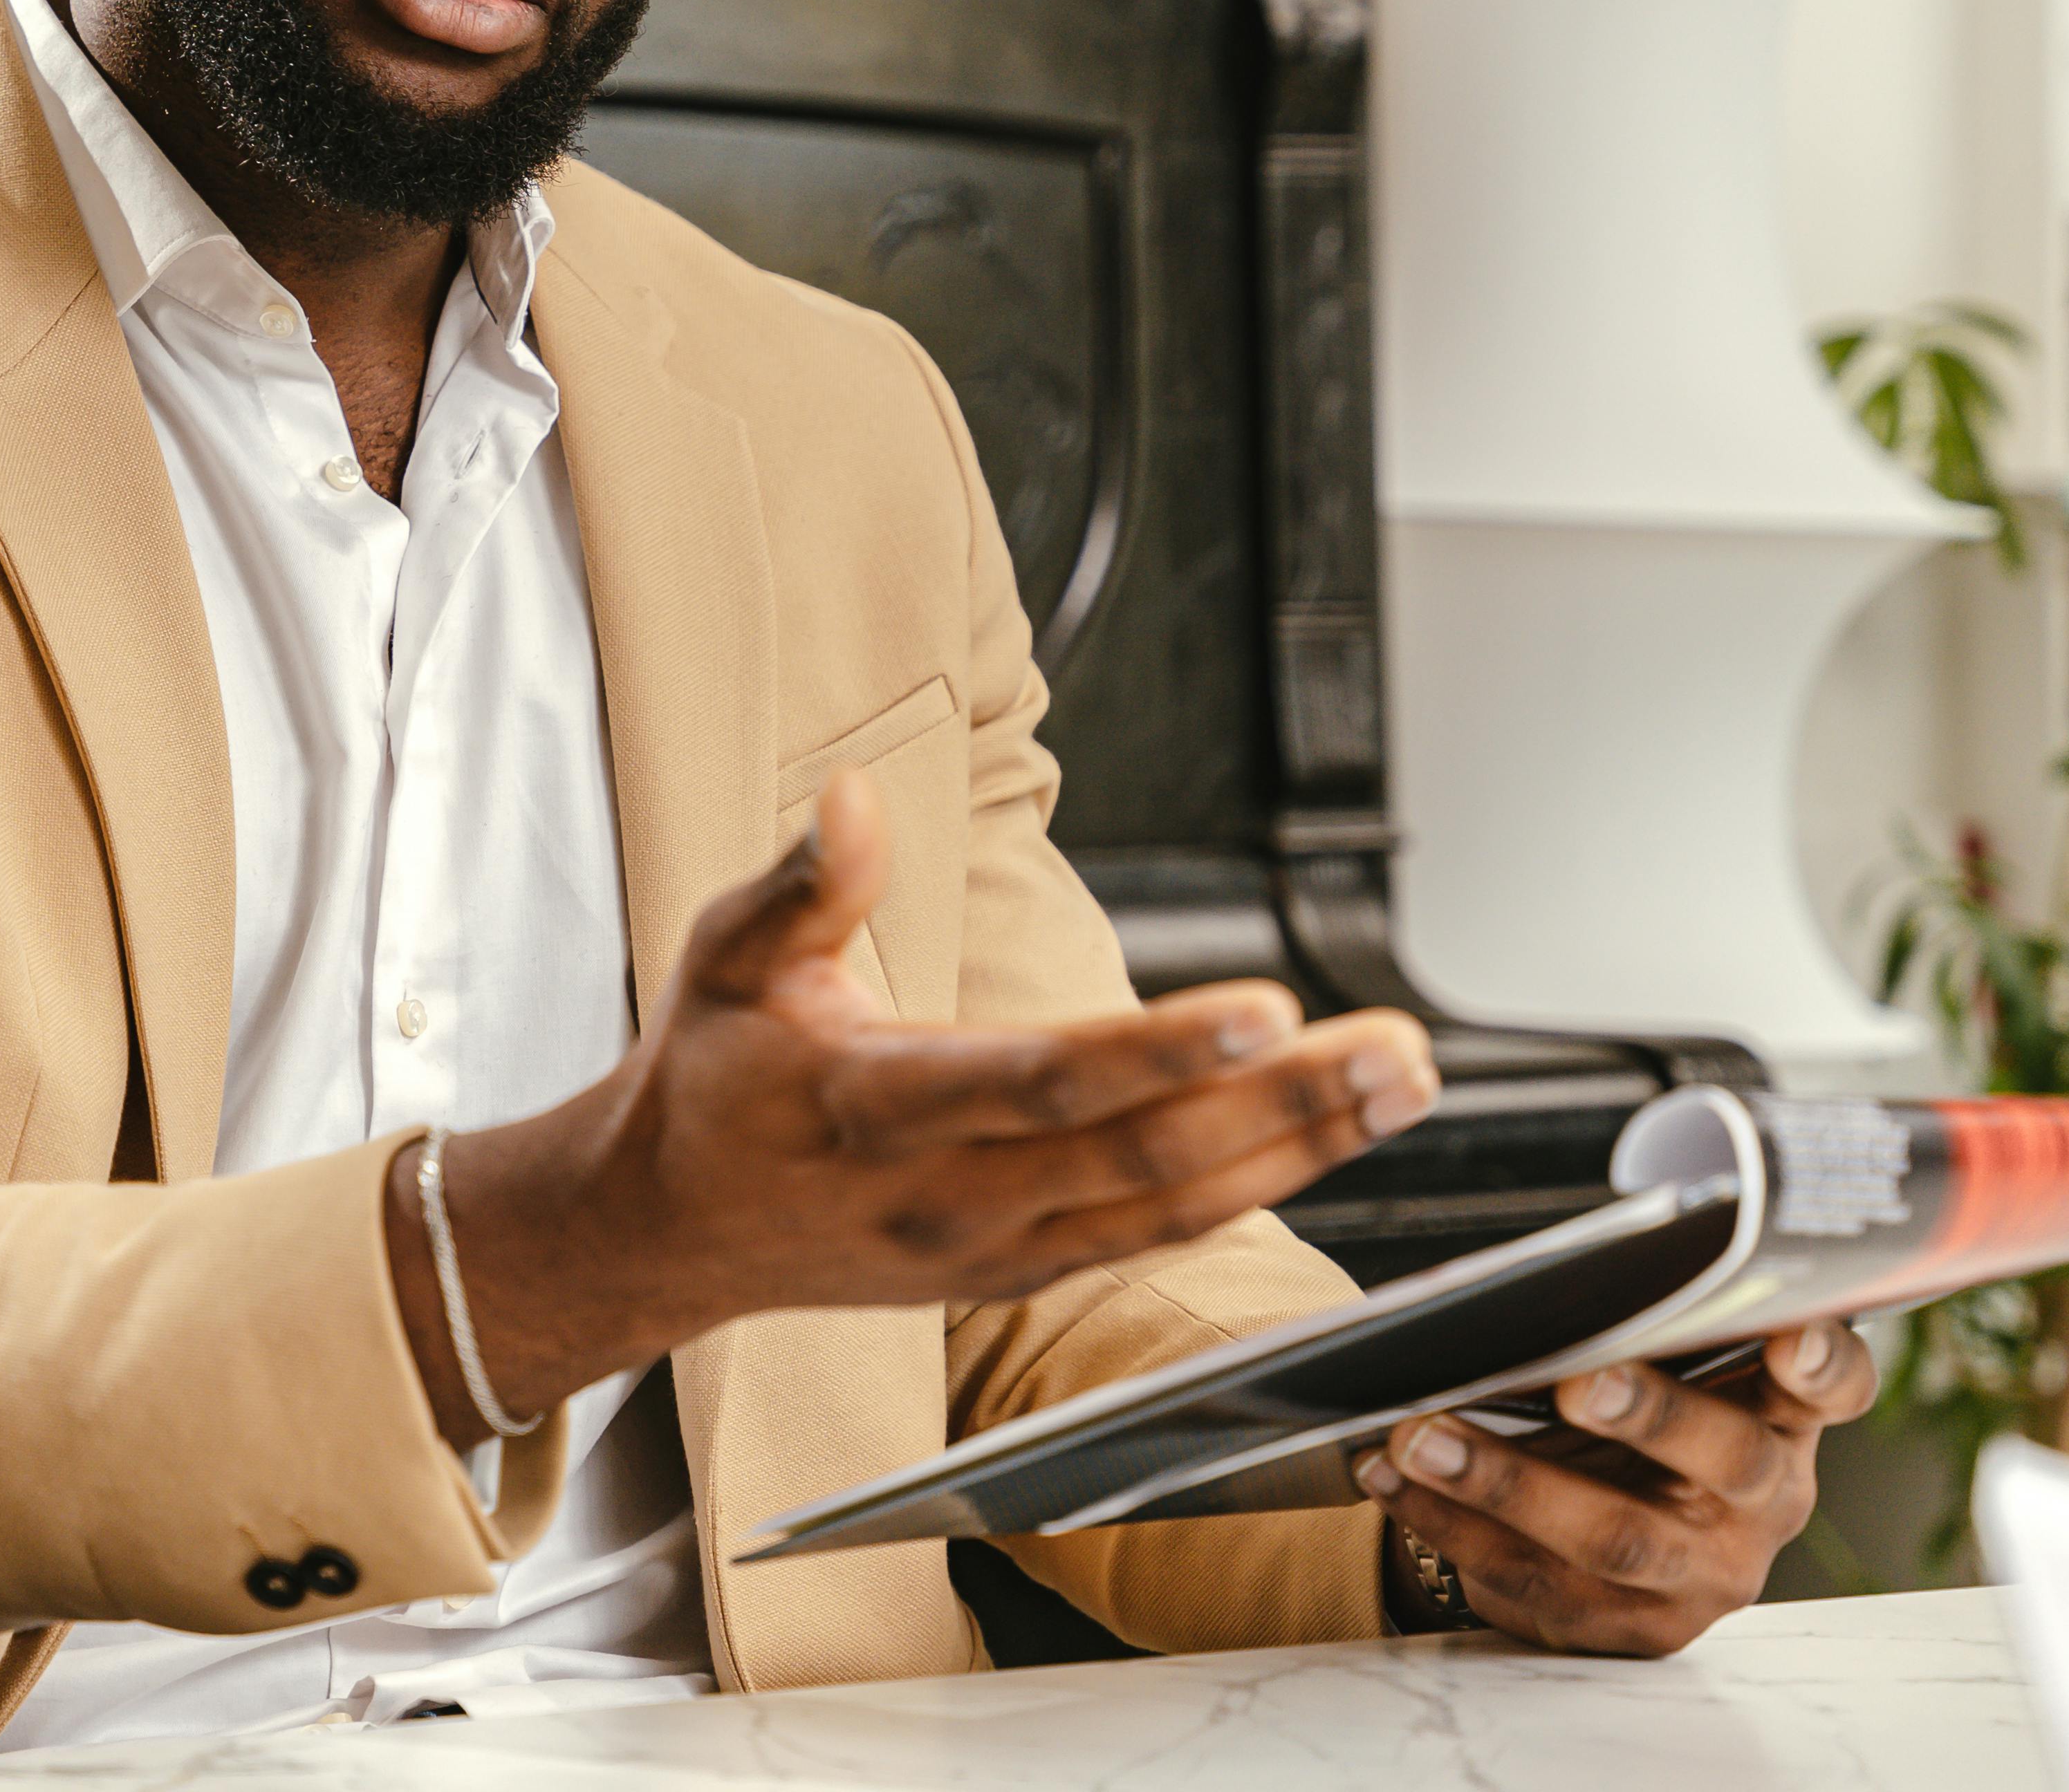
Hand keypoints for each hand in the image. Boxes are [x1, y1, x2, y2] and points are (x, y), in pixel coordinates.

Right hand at [389, 766, 1438, 1444]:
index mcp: (874, 1107)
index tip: (1266, 1011)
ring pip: (1171, 1206)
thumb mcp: (726, 956)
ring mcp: (994, 1250)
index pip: (1040, 1081)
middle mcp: (947, 1197)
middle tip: (1397, 1052)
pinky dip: (1253, 1188)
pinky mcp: (1022, 1272)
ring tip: (1399, 1084)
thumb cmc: (714, 1074)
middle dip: (1286, 1105)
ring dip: (1301, 1148)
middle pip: (1142, 1156)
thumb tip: (856, 796)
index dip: (1158, 1053)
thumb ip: (802, 880)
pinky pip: (1156, 1234)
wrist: (668, 1232)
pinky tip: (1329, 1136)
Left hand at [1360, 1320, 1880, 1654]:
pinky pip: (1536, 1583)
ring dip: (1506, 1482)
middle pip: (1728, 1463)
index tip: (1794, 1332)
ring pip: (1614, 1536)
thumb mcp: (1662, 1373)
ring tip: (1417, 1432)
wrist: (1610, 1544)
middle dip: (1652, 1417)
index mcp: (1783, 1417)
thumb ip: (1643, 1328)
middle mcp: (1762, 1504)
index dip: (1825, 1362)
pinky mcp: (1630, 1629)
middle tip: (1580, 1377)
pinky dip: (1452, 1525)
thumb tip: (1539, 1281)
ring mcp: (1702, 1577)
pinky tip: (1393, 1479)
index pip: (1834, 1386)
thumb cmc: (1632, 1422)